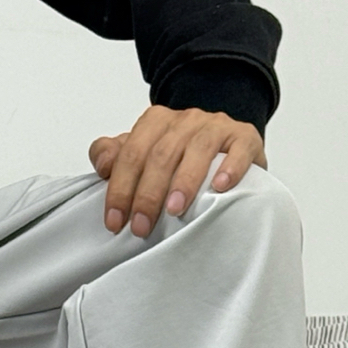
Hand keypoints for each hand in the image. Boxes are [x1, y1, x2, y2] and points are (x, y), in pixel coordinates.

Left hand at [89, 103, 266, 237]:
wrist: (225, 142)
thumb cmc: (179, 155)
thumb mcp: (142, 153)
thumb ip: (115, 155)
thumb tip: (102, 165)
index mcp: (156, 121)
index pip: (131, 153)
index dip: (120, 189)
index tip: (115, 222)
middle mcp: (186, 120)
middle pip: (161, 155)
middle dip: (147, 195)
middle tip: (141, 227)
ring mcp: (217, 126)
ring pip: (197, 150)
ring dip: (183, 182)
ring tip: (174, 210)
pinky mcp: (245, 137)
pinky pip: (238, 149)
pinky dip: (229, 167)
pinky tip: (219, 187)